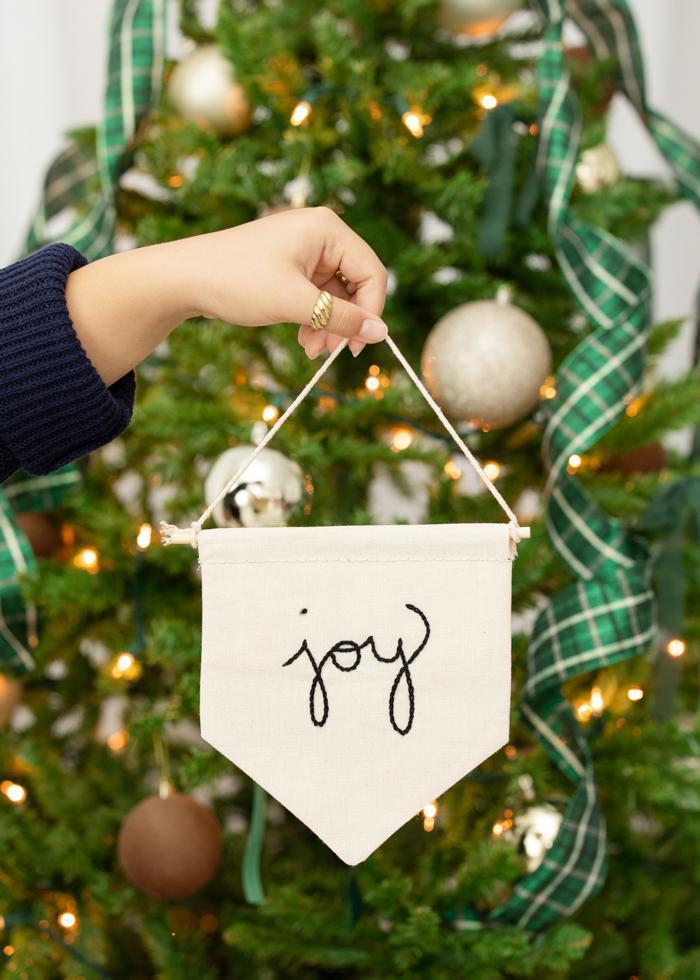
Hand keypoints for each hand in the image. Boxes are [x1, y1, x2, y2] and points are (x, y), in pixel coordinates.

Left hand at [184, 206, 388, 357]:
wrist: (184, 278)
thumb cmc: (237, 281)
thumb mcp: (294, 303)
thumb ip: (341, 319)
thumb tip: (381, 334)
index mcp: (327, 229)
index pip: (371, 272)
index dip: (370, 311)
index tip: (357, 346)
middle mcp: (320, 233)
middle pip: (356, 284)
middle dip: (344, 321)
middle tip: (330, 352)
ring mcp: (304, 249)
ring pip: (336, 295)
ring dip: (328, 325)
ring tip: (311, 350)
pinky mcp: (290, 266)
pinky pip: (317, 295)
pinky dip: (314, 319)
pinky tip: (303, 340)